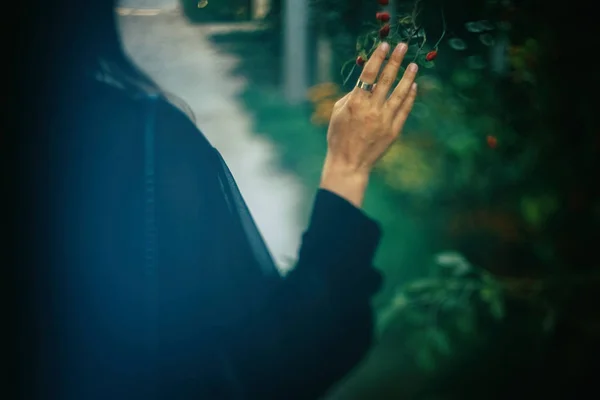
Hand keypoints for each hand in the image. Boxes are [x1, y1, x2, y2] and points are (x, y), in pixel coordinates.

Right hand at [320, 41, 417, 206]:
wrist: (349, 164)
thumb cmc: (338, 137)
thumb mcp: (337, 113)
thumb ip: (352, 96)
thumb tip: (366, 83)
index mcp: (355, 103)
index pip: (369, 74)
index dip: (378, 58)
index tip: (385, 45)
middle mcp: (371, 109)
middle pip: (386, 79)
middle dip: (395, 61)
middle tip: (404, 46)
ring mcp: (384, 120)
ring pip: (400, 94)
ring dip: (408, 77)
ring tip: (414, 65)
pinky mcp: (393, 131)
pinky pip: (404, 110)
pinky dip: (410, 97)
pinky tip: (414, 87)